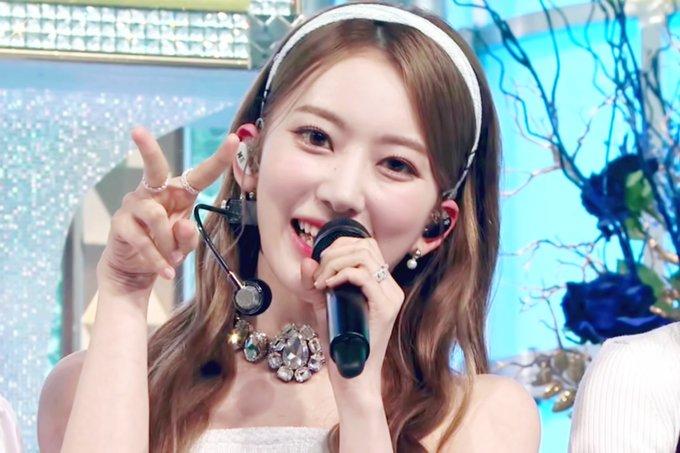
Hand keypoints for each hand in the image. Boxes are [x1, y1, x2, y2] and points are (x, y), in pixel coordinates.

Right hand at [97, 126, 237, 296]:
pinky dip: (157, 259)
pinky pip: (142, 239)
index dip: (219, 159)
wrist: (135, 270)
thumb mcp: (184, 246)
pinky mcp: (120, 224)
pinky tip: (166, 272)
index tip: (234, 139)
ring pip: (156, 216)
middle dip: (147, 148)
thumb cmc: (164, 248)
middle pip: (154, 167)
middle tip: (137, 130)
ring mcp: (134, 206)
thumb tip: (184, 226)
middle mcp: (154, 192)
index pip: (201, 174)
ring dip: (168, 243)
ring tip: (172, 260)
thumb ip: (188, 238)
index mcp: (178, 193)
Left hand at [300, 237, 403, 402]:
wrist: (352, 377)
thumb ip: (316, 285)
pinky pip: (364, 277)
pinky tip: (328, 287)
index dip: (340, 245)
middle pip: (366, 246)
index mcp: (381, 285)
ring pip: (364, 257)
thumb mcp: (325, 308)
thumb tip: (307, 261)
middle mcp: (391, 287)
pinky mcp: (385, 308)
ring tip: (321, 281)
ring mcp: (391, 297)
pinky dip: (341, 275)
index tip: (320, 264)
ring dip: (335, 263)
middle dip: (334, 252)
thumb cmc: (340, 345)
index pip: (367, 246)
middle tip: (318, 274)